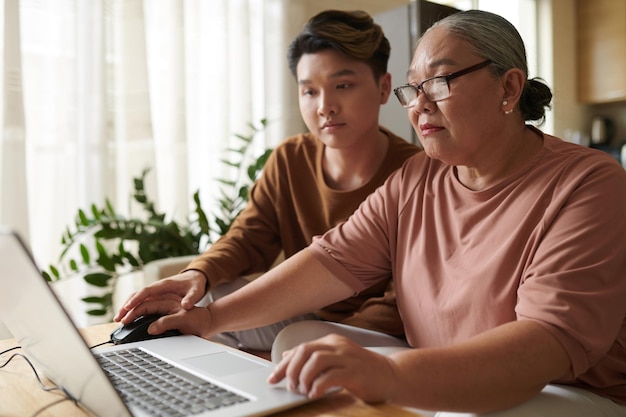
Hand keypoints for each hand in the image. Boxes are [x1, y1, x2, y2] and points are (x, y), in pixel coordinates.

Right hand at [114, 269, 206, 323]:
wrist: (196, 278)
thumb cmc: (195, 284)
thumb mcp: (196, 291)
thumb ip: (191, 298)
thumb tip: (186, 305)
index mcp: (164, 285)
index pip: (147, 291)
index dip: (137, 299)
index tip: (128, 307)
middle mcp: (157, 287)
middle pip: (137, 295)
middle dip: (126, 306)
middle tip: (118, 318)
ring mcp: (155, 291)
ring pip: (136, 298)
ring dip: (127, 307)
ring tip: (118, 320)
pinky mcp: (155, 295)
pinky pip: (141, 301)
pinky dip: (132, 308)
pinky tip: (128, 317)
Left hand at [268, 334, 397, 402]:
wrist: (392, 376)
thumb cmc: (362, 371)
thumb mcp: (335, 359)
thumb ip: (314, 357)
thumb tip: (288, 356)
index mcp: (331, 341)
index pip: (300, 348)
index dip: (283, 364)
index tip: (273, 379)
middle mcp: (337, 346)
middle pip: (305, 351)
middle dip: (291, 370)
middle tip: (289, 387)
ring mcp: (347, 357)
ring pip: (316, 360)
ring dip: (304, 377)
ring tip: (302, 391)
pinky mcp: (355, 372)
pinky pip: (331, 376)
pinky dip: (318, 386)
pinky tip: (314, 394)